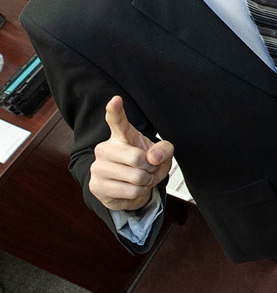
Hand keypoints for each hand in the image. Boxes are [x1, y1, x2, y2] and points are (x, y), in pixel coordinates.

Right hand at [88, 96, 173, 211]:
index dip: (116, 110)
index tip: (116, 99)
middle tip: (147, 169)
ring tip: (139, 179)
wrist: (132, 189)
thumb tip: (153, 157)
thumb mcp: (161, 155)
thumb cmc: (146, 165)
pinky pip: (130, 192)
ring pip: (136, 177)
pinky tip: (132, 189)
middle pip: (137, 158)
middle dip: (150, 168)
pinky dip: (138, 193)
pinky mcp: (95, 186)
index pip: (117, 120)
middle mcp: (105, 148)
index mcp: (121, 135)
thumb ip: (164, 149)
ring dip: (145, 182)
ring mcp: (97, 167)